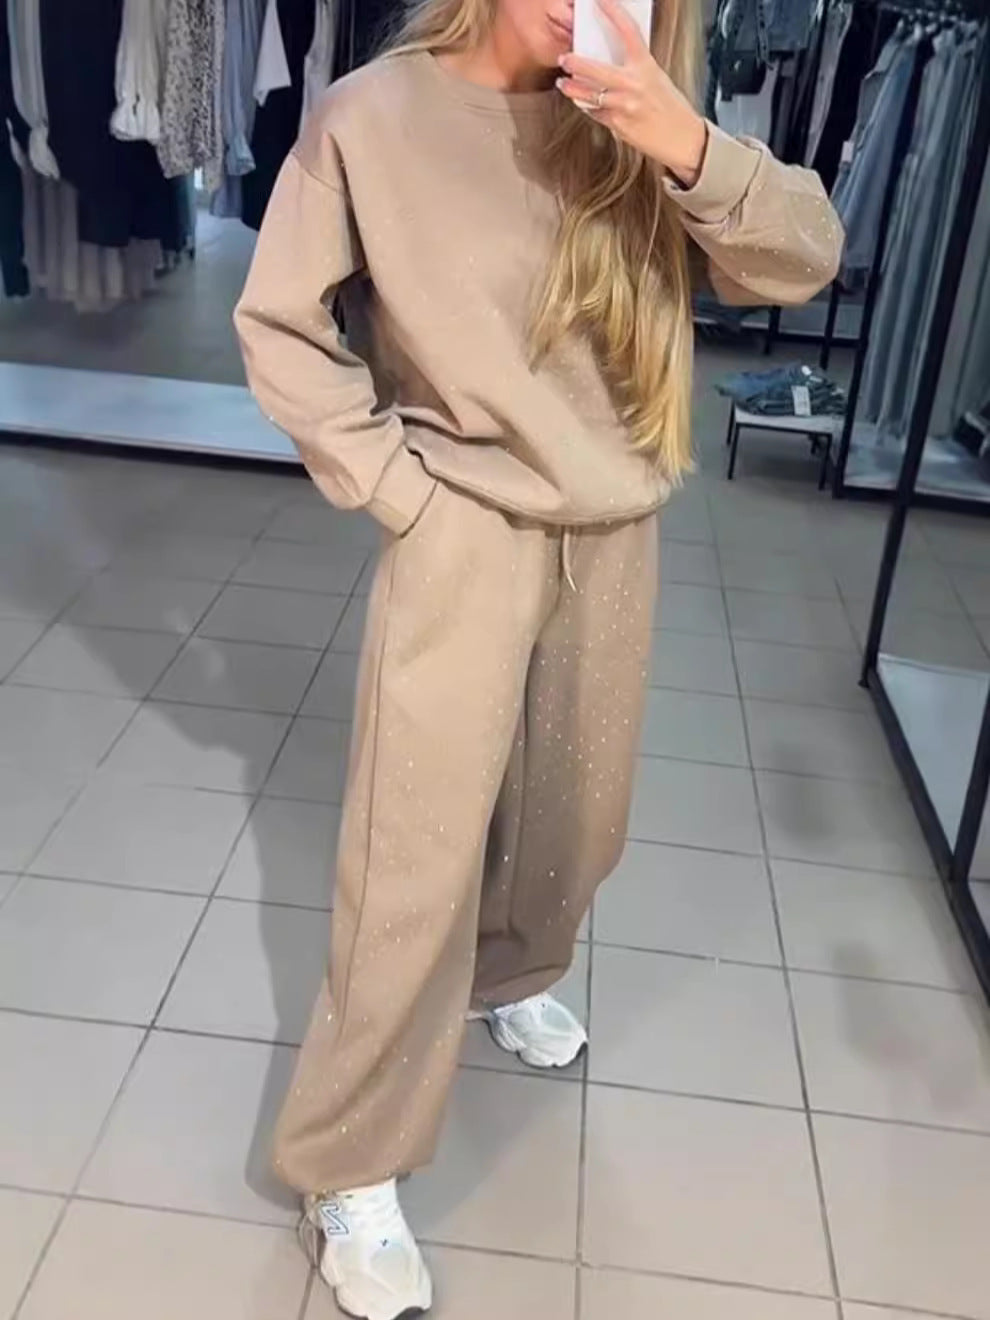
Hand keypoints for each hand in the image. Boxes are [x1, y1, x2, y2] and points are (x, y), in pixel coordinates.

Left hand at [557, 0, 707, 186]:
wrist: (682, 139)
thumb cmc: (671, 109)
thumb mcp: (656, 79)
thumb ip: (635, 69)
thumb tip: (611, 61)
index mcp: (646, 66)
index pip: (628, 32)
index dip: (613, 12)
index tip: (600, 1)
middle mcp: (634, 84)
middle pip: (595, 68)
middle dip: (575, 63)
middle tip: (565, 59)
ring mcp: (624, 105)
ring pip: (589, 95)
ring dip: (572, 89)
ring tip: (564, 84)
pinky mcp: (618, 124)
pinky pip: (596, 113)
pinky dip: (588, 108)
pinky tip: (583, 103)